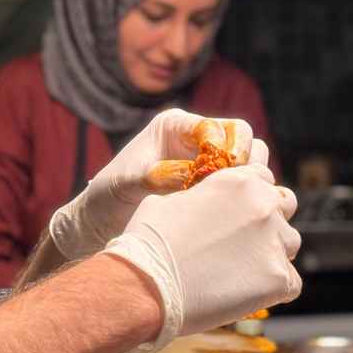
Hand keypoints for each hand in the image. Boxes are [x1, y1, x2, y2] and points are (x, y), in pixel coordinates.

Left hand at [49, 110, 263, 260]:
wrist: (100, 226)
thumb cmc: (109, 197)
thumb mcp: (129, 182)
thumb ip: (162, 175)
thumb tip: (196, 176)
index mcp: (177, 127)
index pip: (222, 128)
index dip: (228, 148)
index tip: (223, 169)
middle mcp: (198, 143)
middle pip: (245, 142)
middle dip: (246, 164)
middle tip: (237, 189)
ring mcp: (209, 169)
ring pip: (251, 167)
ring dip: (250, 184)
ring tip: (234, 205)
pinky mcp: (214, 194)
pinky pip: (243, 193)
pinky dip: (245, 203)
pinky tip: (235, 219)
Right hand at [103, 165, 300, 349]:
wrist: (145, 285)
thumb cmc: (148, 243)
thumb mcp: (171, 201)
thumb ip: (202, 195)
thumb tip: (203, 203)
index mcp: (239, 180)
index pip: (265, 180)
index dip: (251, 199)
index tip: (237, 218)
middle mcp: (264, 204)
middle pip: (284, 209)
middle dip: (268, 223)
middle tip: (241, 246)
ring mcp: (275, 242)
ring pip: (290, 246)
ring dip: (272, 256)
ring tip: (239, 274)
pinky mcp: (279, 279)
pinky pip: (290, 283)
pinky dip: (272, 291)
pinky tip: (244, 295)